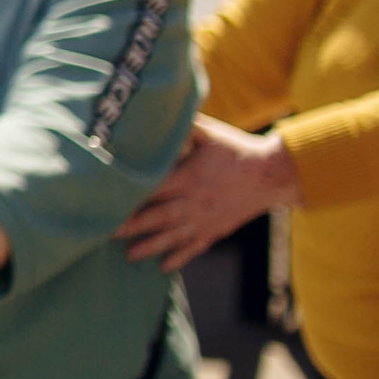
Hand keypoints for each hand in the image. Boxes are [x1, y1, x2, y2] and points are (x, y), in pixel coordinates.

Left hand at [116, 115, 301, 270]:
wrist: (272, 174)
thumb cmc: (236, 149)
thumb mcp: (209, 134)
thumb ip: (184, 127)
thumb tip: (161, 111)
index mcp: (189, 177)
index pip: (154, 189)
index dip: (132, 196)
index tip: (109, 201)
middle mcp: (195, 202)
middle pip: (158, 217)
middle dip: (132, 227)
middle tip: (106, 235)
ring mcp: (205, 219)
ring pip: (173, 237)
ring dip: (150, 247)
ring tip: (129, 256)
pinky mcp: (216, 230)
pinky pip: (195, 247)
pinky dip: (179, 257)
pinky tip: (164, 267)